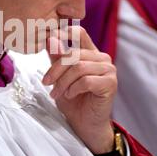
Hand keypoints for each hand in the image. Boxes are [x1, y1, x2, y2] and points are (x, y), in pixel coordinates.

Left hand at [42, 27, 115, 153]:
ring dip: (63, 82)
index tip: (49, 36)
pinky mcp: (110, 83)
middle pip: (74, 54)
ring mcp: (108, 69)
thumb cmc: (73, 100)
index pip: (80, 32)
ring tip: (56, 93)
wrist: (84, 124)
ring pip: (79, 67)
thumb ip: (56, 58)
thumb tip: (50, 38)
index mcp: (90, 53)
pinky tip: (70, 95)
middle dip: (56, 69)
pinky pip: (86, 80)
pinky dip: (74, 88)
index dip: (65, 31)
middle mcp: (101, 58)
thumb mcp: (59, 77)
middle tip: (46, 83)